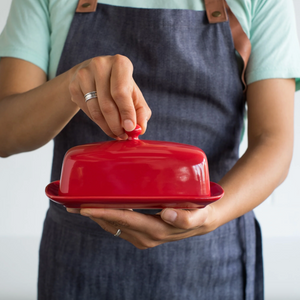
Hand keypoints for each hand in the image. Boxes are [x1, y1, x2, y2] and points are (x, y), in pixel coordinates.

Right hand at [68, 55, 150, 138]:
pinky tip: (104, 123)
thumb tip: (140, 129)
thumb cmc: (120, 86)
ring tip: (115, 133)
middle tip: (122, 136)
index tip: (130, 129)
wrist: (93, 76)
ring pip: (96, 110)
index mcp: (120, 63)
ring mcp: (84, 74)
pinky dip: (98, 122)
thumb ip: (141, 112)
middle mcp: (100, 65)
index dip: (126, 113)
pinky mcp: (73, 85)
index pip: (121, 92)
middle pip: (107, 104)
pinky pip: (87, 111)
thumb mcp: (134, 96)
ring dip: (107, 127)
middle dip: (116, 125)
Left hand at [74, 206, 217, 248]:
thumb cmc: (199, 215)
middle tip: (72, 203)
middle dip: (93, 214)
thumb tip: (166, 213)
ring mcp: (142, 236)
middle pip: (114, 223)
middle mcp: (146, 236)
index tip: (85, 207)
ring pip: (114, 225)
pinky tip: (100, 207)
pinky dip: (107, 216)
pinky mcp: (141, 232)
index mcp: (156, 231)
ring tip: (80, 204)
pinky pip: (119, 225)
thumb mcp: (198, 216)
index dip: (104, 213)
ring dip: (97, 215)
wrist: (201, 221)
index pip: (125, 220)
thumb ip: (184, 217)